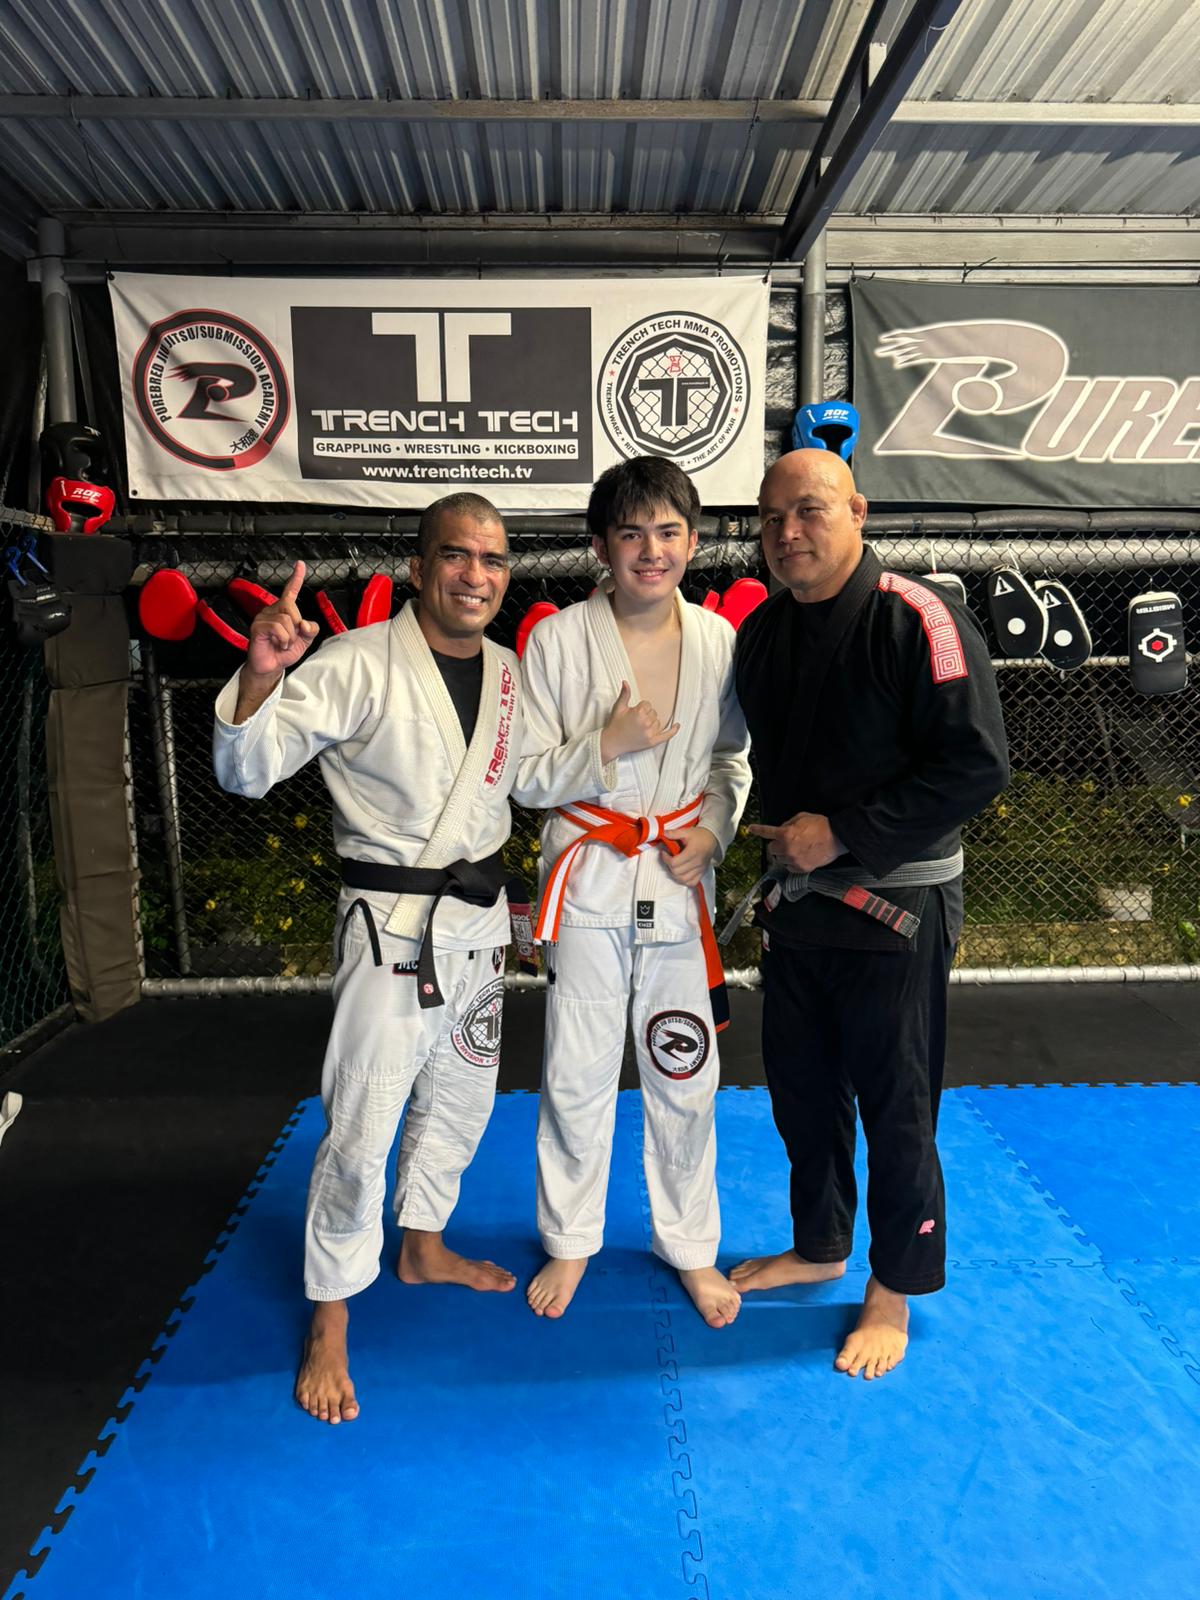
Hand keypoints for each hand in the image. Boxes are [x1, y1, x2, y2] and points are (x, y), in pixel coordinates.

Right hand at [245, 561, 318, 678]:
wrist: (271, 667)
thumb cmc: (284, 652)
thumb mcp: (305, 641)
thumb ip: (311, 630)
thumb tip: (305, 624)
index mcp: (284, 611)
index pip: (290, 591)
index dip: (296, 578)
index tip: (299, 564)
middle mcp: (272, 610)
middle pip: (291, 606)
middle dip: (297, 625)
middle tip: (291, 639)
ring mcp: (263, 617)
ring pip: (286, 619)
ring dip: (290, 636)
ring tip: (283, 643)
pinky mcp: (257, 626)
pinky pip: (277, 627)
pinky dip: (283, 639)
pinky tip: (278, 644)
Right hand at [600, 681, 679, 763]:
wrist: (612, 743)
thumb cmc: (615, 726)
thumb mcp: (619, 708)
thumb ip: (625, 694)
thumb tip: (626, 683)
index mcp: (638, 713)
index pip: (647, 704)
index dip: (641, 708)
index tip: (634, 713)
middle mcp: (645, 723)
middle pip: (653, 713)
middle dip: (646, 715)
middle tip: (635, 721)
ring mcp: (649, 733)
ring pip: (658, 722)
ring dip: (652, 722)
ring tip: (640, 727)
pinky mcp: (652, 742)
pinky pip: (666, 735)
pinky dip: (673, 731)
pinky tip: (677, 725)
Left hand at [663, 826, 717, 886]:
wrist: (712, 839)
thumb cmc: (700, 835)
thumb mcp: (687, 831)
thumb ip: (674, 833)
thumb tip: (664, 834)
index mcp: (692, 852)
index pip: (674, 862)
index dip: (665, 859)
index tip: (664, 853)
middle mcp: (696, 863)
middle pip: (677, 872)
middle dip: (668, 866)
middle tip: (667, 859)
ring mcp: (699, 869)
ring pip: (683, 879)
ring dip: (675, 874)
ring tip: (673, 866)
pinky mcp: (702, 872)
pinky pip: (692, 883)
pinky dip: (684, 881)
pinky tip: (681, 874)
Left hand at [748, 813, 841, 873]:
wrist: (836, 838)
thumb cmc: (820, 825)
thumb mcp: (802, 817)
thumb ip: (788, 824)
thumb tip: (781, 829)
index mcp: (786, 834)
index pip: (767, 832)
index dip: (758, 830)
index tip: (751, 829)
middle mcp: (787, 849)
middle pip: (771, 849)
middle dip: (776, 844)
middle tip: (785, 841)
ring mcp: (794, 860)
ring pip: (779, 859)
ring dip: (783, 854)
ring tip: (795, 848)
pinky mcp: (801, 868)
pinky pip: (789, 867)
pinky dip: (790, 862)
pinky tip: (799, 856)